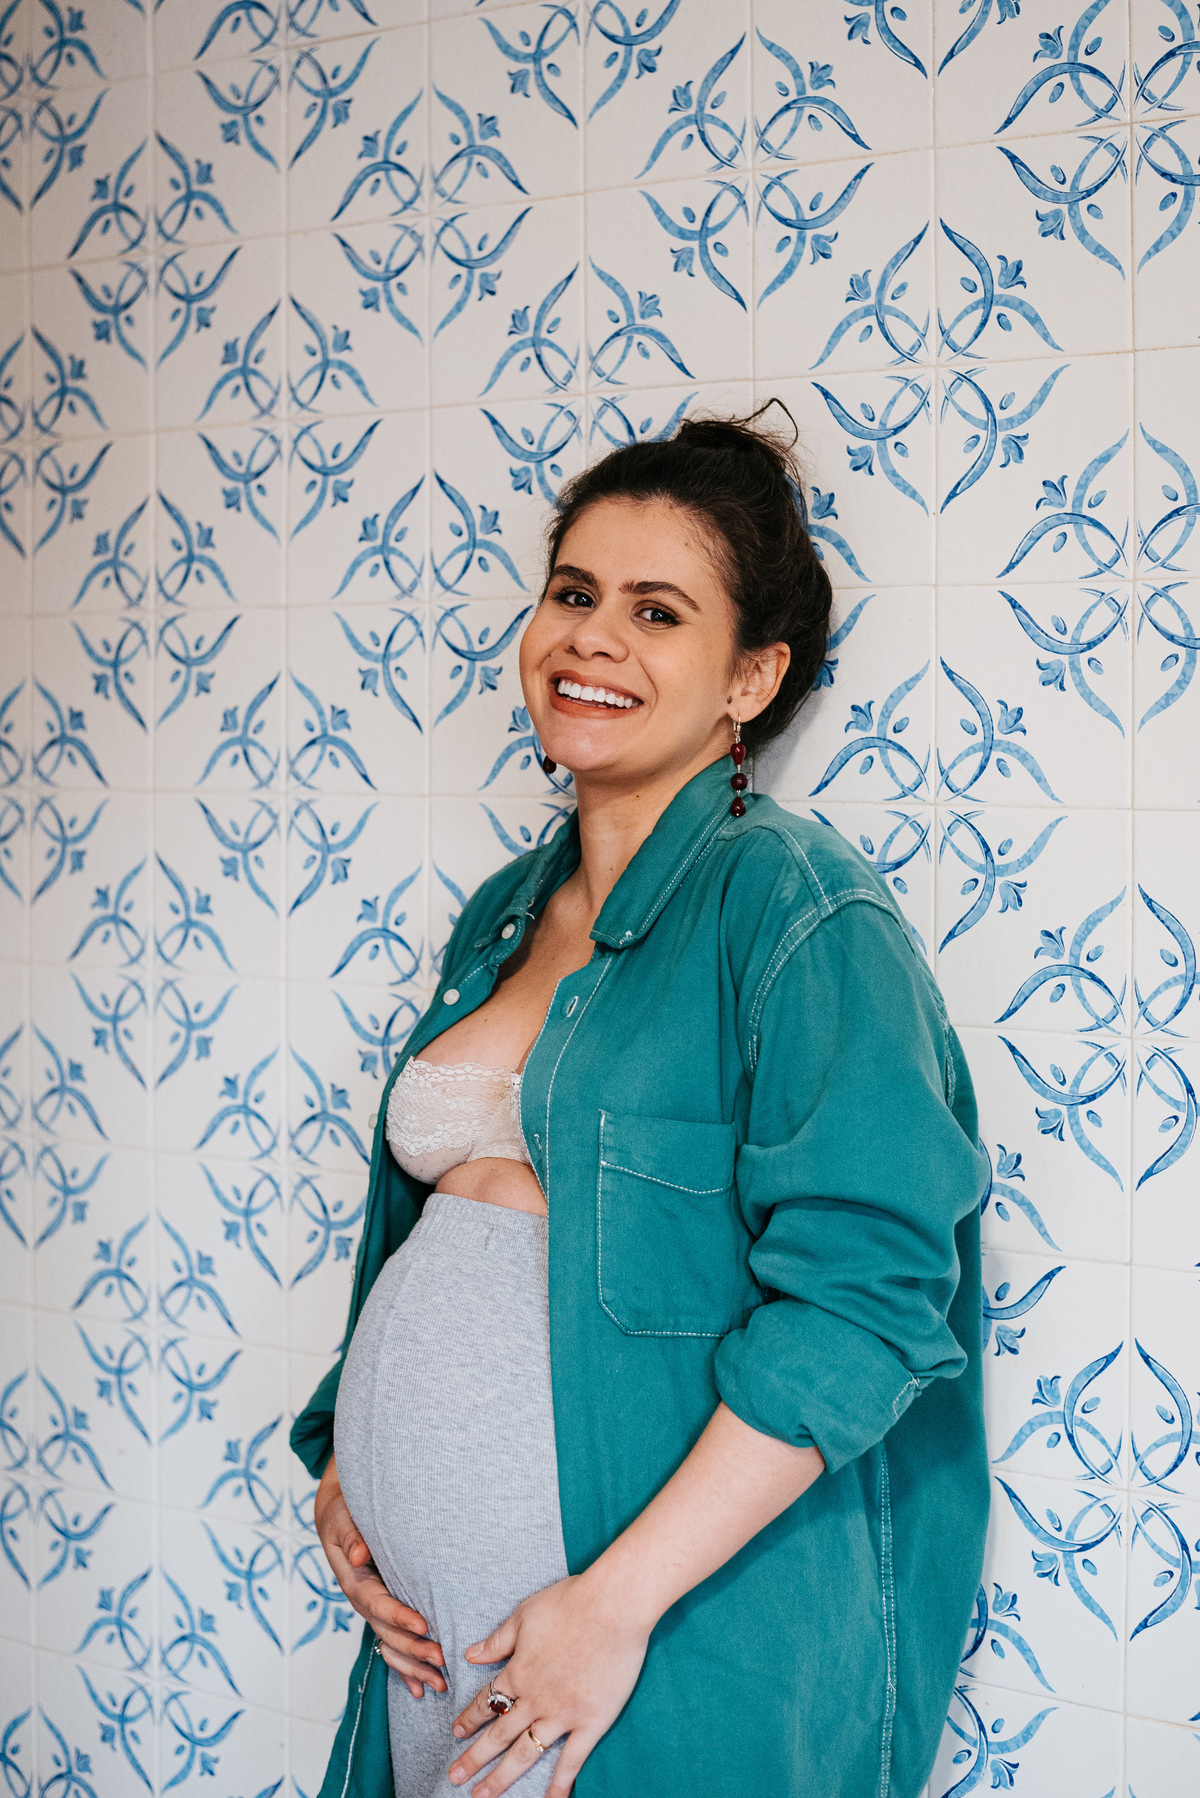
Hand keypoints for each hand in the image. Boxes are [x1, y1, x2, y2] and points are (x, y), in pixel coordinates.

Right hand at [314, 1455, 445, 1699]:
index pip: (378, 1603)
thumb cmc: (342, 1512)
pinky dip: (404, 1668)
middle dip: (414, 1648)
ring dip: (413, 1666)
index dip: (399, 1616)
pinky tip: (420, 1690)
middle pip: (387, 1632)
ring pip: (391, 1646)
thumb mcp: (341, 1518)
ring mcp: (372, 1609)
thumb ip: (351, 1536)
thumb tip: (359, 1555)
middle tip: (442, 1658)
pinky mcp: (381, 1610)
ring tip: (439, 1684)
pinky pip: (391, 1644)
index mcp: (354, 1580)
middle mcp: (363, 1600)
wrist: (338, 1514)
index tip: (423, 1625)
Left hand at [447, 1573, 648, 1797]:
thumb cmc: (570, 1602)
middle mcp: (534, 1699)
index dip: (469, 1718)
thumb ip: (498, 1640)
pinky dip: (559, 1784)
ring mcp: (562, 1714)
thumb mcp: (525, 1614)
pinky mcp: (591, 1721)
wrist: (613, 1606)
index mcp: (518, 1672)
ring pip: (525, 1753)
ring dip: (502, 1777)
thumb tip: (470, 1654)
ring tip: (482, 1796)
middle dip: (473, 1758)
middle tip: (453, 1777)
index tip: (455, 1733)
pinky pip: (572, 1760)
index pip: (486, 1702)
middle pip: (498, 1735)